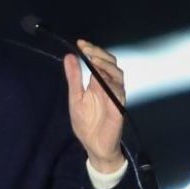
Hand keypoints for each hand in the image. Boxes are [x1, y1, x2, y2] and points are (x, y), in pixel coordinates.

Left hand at [65, 39, 126, 173]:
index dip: (92, 50)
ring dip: (106, 65)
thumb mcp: (75, 97)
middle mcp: (109, 86)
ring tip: (93, 61)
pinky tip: (102, 79)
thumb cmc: (86, 123)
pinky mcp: (119, 107)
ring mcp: (116, 95)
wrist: (94, 145)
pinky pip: (119, 91)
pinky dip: (112, 83)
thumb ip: (74, 77)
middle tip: (86, 49)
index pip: (99, 60)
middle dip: (99, 53)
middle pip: (110, 63)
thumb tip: (69, 56)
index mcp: (98, 82)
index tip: (80, 43)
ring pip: (118, 73)